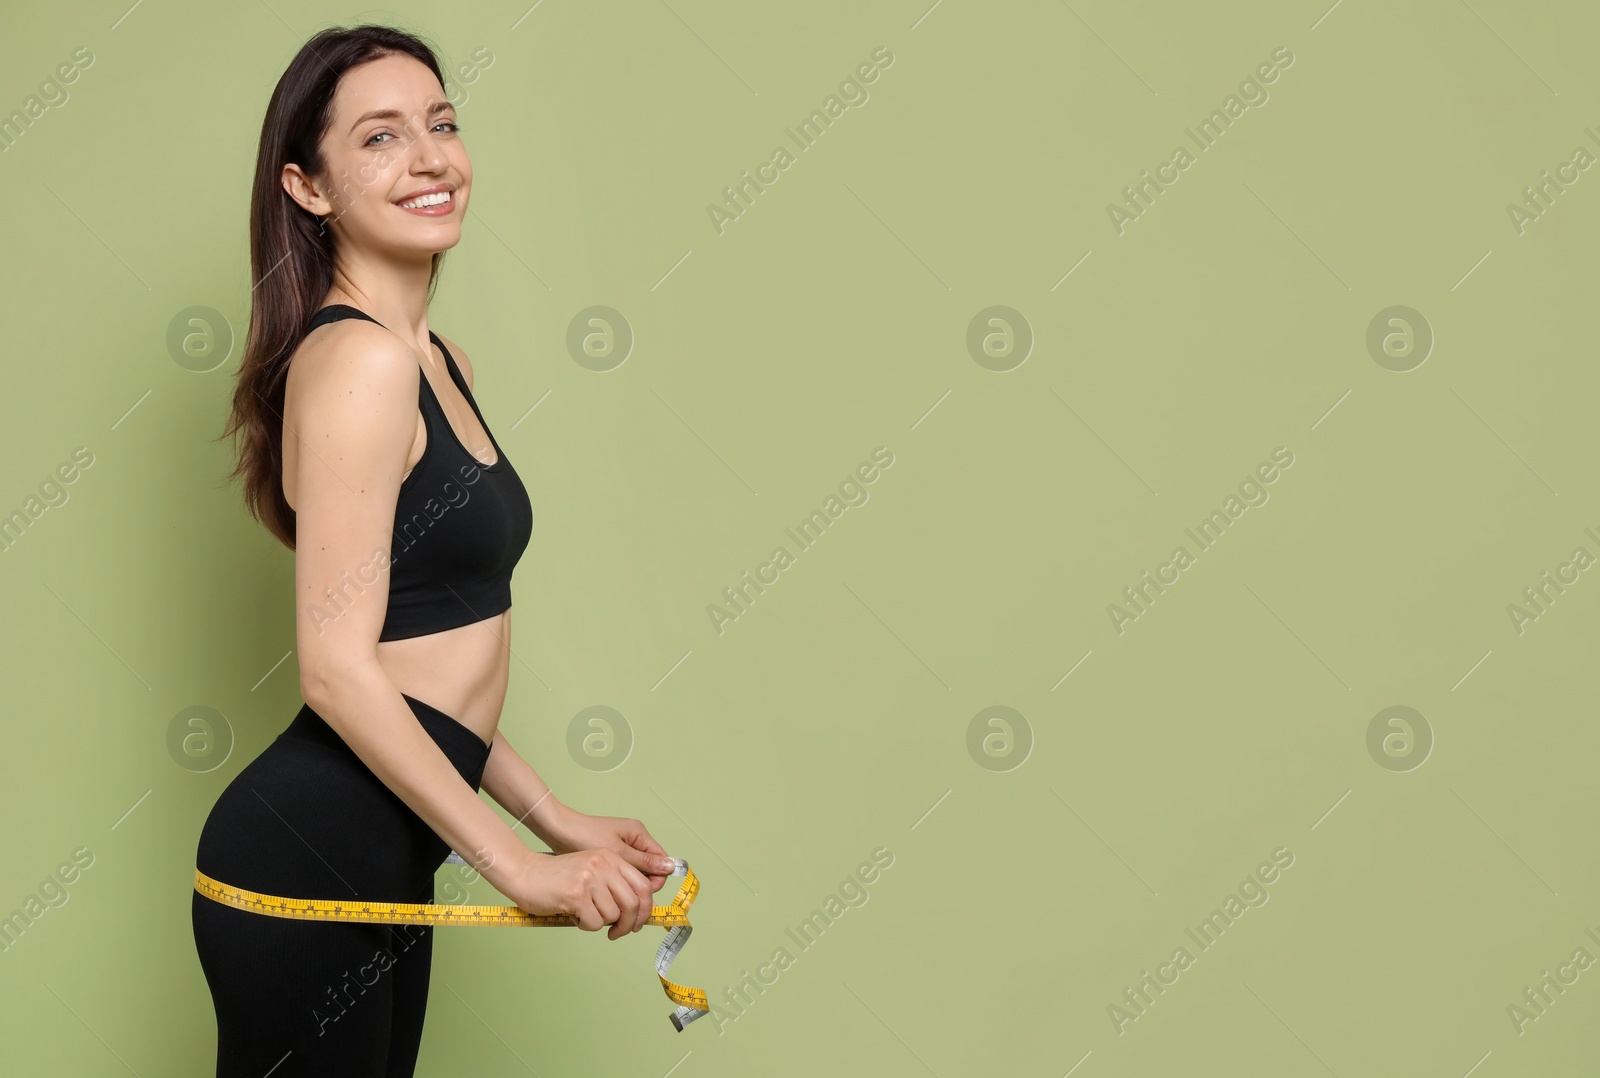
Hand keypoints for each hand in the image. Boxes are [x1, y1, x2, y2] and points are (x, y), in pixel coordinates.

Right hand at [503, 847, 657, 938]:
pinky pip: (594, 923)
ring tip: (584, 914)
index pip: (643, 885)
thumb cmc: (556, 877)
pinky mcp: (576, 895)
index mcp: (610, 858)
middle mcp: (603, 865)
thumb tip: (635, 913)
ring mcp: (590, 879)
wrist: (525, 873)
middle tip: (618, 932)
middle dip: (629, 924)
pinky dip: (586, 925)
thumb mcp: (591, 869)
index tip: (639, 922)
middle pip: (633, 903)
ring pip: (613, 916)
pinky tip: (574, 916)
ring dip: (600, 923)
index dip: (646, 908)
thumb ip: (613, 884)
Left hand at [546, 806, 675, 897]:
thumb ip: (643, 861)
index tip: (642, 897)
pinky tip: (610, 898)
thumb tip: (670, 867)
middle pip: (649, 871)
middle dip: (642, 891)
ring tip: (618, 904)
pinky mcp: (609, 860)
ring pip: (635, 877)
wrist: (556, 831)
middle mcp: (634, 842)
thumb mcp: (616, 851)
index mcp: (639, 835)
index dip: (656, 881)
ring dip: (629, 892)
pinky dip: (618, 889)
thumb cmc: (583, 835)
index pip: (660, 861)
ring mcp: (622, 851)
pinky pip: (621, 877)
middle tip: (630, 906)